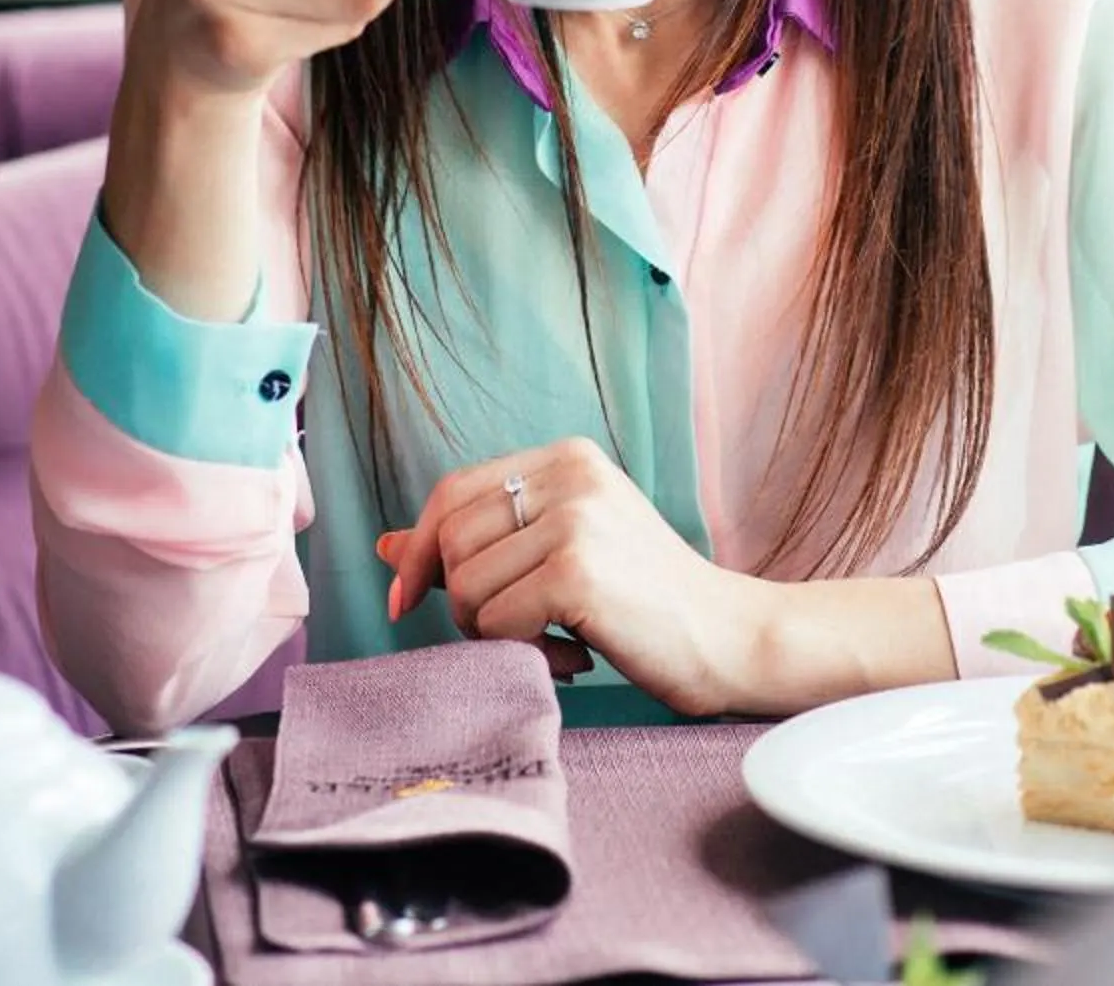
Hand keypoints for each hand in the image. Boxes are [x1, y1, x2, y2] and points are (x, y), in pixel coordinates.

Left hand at [379, 438, 770, 715]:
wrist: (727, 637)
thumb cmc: (645, 602)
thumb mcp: (561, 552)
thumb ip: (481, 542)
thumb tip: (385, 546)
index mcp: (567, 458)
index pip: (451, 492)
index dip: (418, 550)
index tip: (408, 602)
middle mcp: (571, 474)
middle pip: (450, 538)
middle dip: (460, 601)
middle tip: (512, 631)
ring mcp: (576, 519)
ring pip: (467, 585)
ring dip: (492, 632)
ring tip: (551, 641)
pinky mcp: (578, 570)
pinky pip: (497, 620)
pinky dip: (522, 651)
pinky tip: (573, 655)